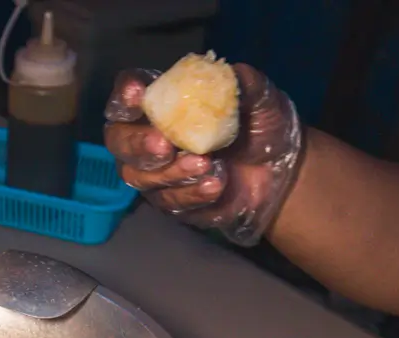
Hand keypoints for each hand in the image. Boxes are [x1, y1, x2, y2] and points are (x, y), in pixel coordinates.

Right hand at [104, 63, 302, 245]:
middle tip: (164, 145)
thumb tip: (236, 73)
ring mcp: (156, 174)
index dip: (124, 95)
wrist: (280, 175)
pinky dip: (192, 192)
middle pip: (118, 140)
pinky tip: (216, 184)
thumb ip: (249, 87)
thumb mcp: (263, 102)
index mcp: (162, 105)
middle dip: (137, 143)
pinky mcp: (172, 202)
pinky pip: (170, 201)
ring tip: (205, 164)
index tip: (137, 94)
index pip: (127, 98)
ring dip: (169, 171)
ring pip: (139, 176)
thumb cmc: (261, 129)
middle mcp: (149, 138)